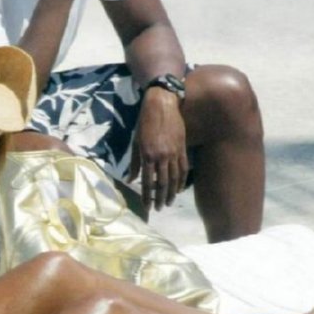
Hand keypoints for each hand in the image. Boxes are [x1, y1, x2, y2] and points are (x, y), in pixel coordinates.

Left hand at [129, 88, 187, 211]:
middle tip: (159, 209)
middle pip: (162, 183)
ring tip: (169, 203)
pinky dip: (182, 180)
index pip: (147, 182)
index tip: (147, 207)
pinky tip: (180, 189)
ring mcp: (173, 153)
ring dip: (172, 193)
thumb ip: (133, 163)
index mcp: (147, 155)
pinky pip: (183, 168)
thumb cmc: (144, 122)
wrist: (162, 104)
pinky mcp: (182, 148)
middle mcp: (161, 157)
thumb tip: (130, 180)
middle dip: (160, 198)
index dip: (147, 196)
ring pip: (174, 178)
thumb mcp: (135, 142)